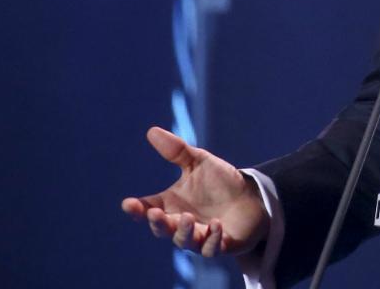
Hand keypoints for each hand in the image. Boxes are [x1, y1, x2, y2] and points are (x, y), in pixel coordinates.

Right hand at [120, 126, 270, 257]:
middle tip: (155, 214)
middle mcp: (182, 224)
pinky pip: (213, 248)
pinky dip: (212, 239)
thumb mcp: (198, 162)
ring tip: (187, 217)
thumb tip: (152, 131)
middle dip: (158, 223)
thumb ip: (176, 151)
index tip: (128, 204)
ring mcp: (201, 236)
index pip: (148, 209)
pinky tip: (215, 225)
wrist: (251, 197)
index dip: (136, 209)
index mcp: (171, 205)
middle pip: (163, 229)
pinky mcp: (222, 244)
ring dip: (184, 231)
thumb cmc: (219, 183)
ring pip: (185, 241)